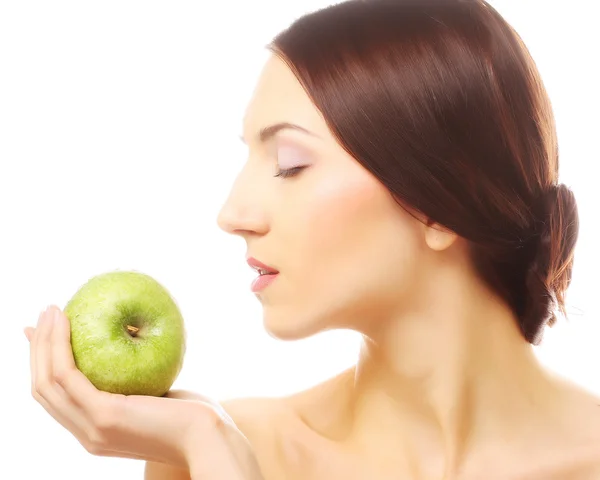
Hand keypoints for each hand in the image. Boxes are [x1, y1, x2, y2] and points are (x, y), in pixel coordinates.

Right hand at [25, 305, 263, 478]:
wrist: (210, 439)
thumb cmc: (193, 414)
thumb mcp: (157, 392)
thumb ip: (137, 377)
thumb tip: (134, 335)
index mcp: (95, 431)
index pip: (57, 399)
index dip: (44, 365)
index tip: (42, 335)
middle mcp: (87, 434)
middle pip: (43, 390)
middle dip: (38, 349)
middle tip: (45, 314)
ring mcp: (92, 429)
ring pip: (48, 382)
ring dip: (44, 342)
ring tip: (52, 310)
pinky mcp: (104, 416)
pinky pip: (69, 377)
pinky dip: (60, 347)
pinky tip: (65, 322)